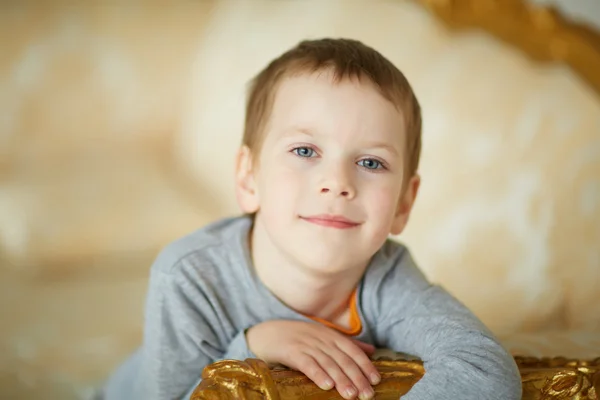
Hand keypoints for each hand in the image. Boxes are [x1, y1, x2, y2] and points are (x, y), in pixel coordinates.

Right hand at [246, 320, 379, 398]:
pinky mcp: (292, 352)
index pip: (352, 350)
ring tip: (351, 395)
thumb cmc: (298, 337)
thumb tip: (371, 350)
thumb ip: (347, 344)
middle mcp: (321, 338)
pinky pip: (307, 363)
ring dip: (341, 379)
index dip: (365, 365)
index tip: (376, 380)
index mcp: (330, 335)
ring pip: (328, 363)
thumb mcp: (324, 336)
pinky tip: (326, 385)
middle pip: (342, 359)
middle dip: (356, 377)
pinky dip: (318, 374)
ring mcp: (306, 344)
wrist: (267, 332)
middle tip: (367, 394)